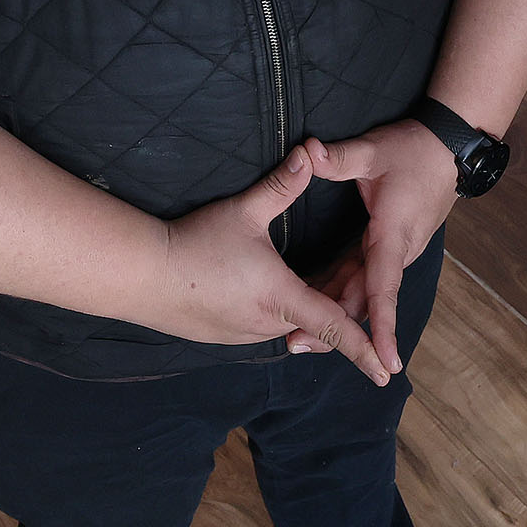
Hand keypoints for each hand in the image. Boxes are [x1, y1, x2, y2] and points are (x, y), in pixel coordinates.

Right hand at [154, 144, 388, 384]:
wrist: (141, 274)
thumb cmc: (194, 242)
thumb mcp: (243, 211)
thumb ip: (281, 185)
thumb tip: (309, 153)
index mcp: (280, 297)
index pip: (334, 327)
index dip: (363, 348)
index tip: (385, 373)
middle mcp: (266, 324)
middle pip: (315, 323)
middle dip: (336, 308)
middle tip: (354, 284)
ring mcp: (244, 334)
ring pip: (291, 326)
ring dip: (306, 310)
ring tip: (320, 285)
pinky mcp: (226, 336)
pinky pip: (267, 328)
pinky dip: (281, 313)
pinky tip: (274, 290)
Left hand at [288, 120, 461, 375]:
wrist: (451, 147)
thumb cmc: (415, 149)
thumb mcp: (375, 150)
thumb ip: (339, 157)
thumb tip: (307, 151)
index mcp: (393, 235)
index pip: (384, 288)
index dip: (381, 325)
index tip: (383, 360)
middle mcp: (396, 251)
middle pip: (365, 299)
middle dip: (336, 326)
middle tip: (297, 343)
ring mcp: (394, 250)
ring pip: (363, 290)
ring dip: (336, 311)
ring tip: (300, 334)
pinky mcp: (388, 244)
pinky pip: (363, 276)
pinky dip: (341, 290)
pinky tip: (315, 300)